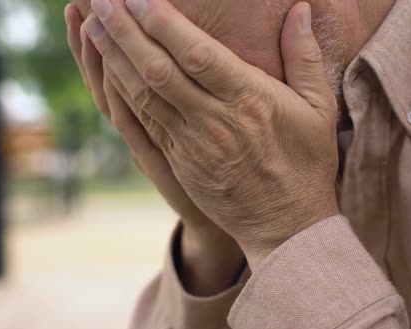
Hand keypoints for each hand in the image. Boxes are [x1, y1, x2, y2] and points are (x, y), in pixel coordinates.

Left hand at [85, 0, 339, 269]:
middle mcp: (214, 121)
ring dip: (114, 58)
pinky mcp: (178, 162)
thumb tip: (300, 9)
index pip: (197, 55)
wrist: (285, 225)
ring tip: (91, 25)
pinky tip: (105, 71)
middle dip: (125, 32)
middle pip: (159, 70)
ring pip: (143, 96)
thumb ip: (305, 56)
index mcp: (249, 100)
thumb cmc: (307, 164)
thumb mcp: (319, 109)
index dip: (164, 24)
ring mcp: (191, 144)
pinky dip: (121, 94)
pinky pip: (142, 123)